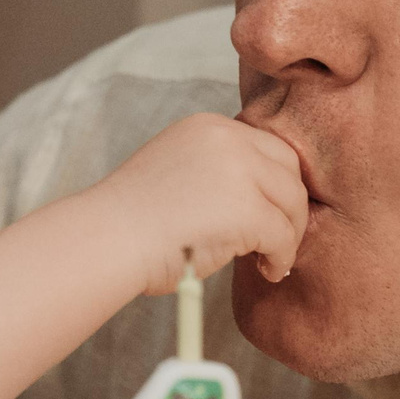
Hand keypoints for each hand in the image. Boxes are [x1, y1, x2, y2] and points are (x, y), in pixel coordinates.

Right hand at [83, 114, 308, 293]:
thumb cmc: (131, 222)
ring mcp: (238, 171)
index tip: (269, 212)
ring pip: (292, 201)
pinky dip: (281, 257)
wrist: (107, 241)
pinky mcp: (247, 209)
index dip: (274, 183)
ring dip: (289, 234)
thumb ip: (214, 173)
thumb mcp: (176, 173)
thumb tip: (254, 199)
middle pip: (288, 168)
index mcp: (207, 127)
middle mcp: (226, 138)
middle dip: (290, 205)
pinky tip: (268, 270)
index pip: (265, 147)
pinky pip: (283, 235)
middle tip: (279, 237)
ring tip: (272, 259)